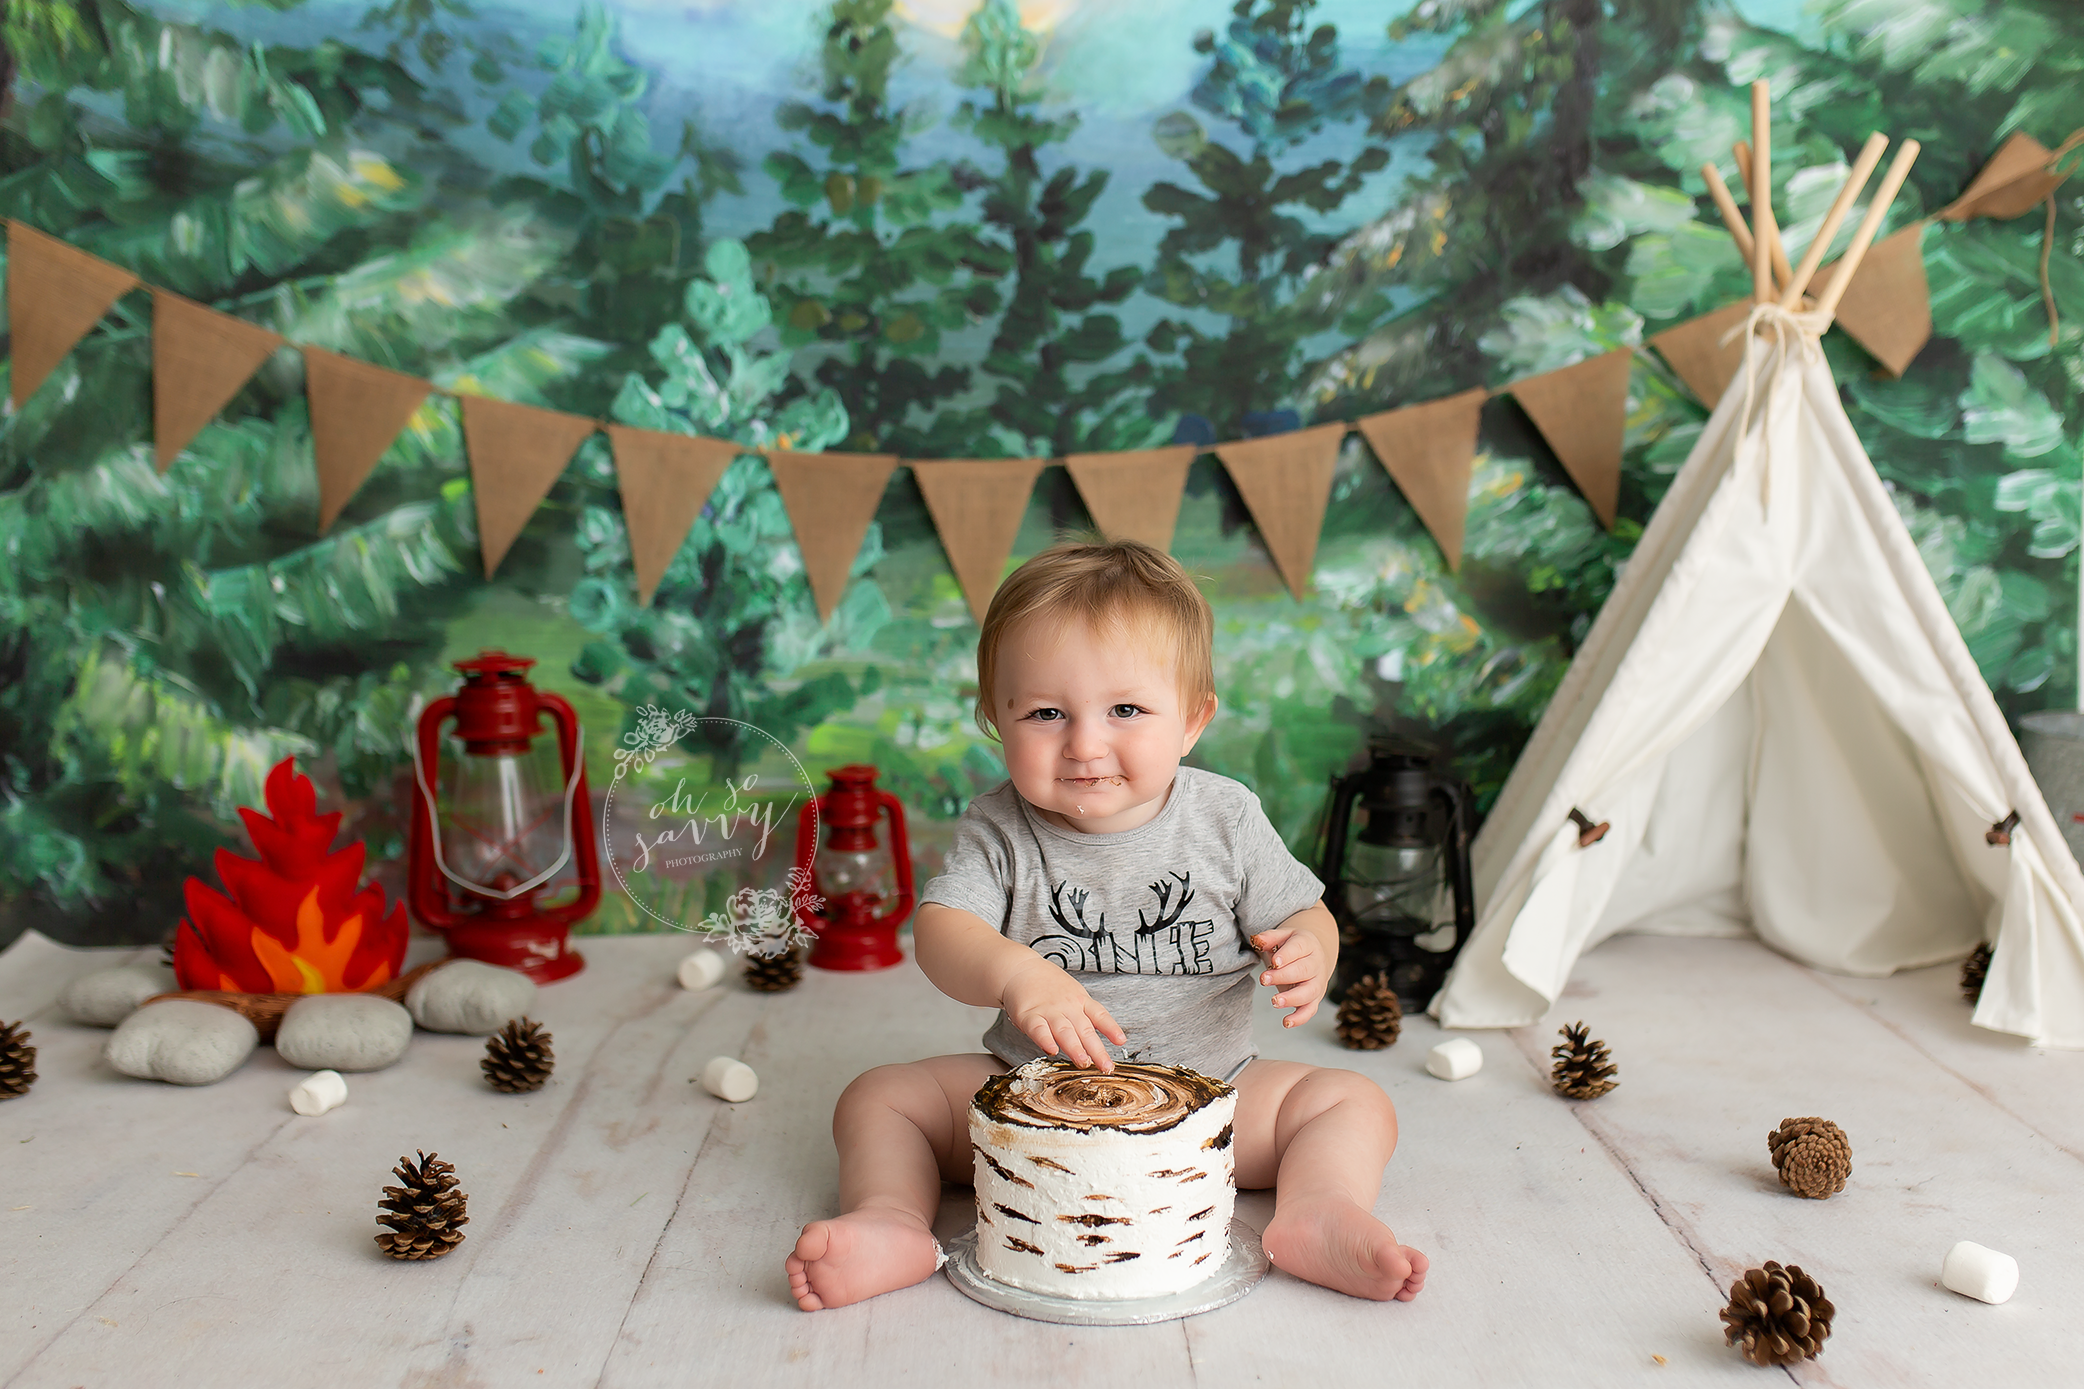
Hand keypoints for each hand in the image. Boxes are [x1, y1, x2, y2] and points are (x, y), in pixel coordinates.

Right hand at [999, 955, 1126, 1070]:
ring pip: (1064, 1031)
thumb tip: (1100, 1039)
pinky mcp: (1028, 1015)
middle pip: (1085, 1030)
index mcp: (1080, 1001)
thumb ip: (1085, 1015)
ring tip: (1083, 1062)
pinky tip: (1052, 1049)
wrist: (1020, 968)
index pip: (1100, 1015)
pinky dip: (1045, 1040)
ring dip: (1075, 1048)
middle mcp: (1067, 1007)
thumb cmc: (1048, 986)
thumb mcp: (1073, 994)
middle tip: (1105, 1066)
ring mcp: (1049, 1011)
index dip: (1111, 1028)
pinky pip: (1038, 1029)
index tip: (1121, 1041)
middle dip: (1096, 1050)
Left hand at [1250, 924, 1329, 1027]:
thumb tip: (1256, 939)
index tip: (1274, 962)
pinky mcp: (1314, 999)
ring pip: (1309, 992)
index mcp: (1308, 944)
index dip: (1287, 956)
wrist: (1312, 955)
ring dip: (1292, 998)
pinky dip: (1300, 1018)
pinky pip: (1310, 1010)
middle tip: (1264, 980)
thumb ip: (1268, 938)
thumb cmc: (1291, 946)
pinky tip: (1286, 1022)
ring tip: (1274, 1002)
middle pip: (1304, 971)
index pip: (1299, 948)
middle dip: (1283, 976)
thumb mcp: (1281, 936)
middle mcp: (1316, 963)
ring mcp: (1317, 982)